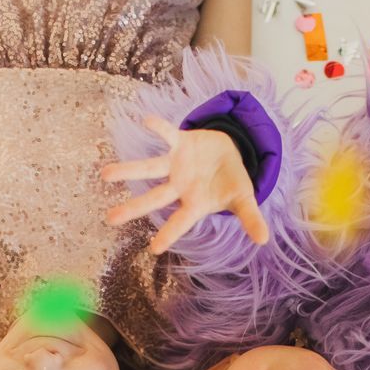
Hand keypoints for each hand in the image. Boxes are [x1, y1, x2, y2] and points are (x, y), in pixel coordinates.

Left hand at [101, 116, 271, 255]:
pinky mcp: (180, 143)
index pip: (180, 222)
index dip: (169, 234)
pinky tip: (145, 121)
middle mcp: (180, 186)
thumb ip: (250, 218)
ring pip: (149, 168)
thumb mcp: (244, 200)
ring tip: (104, 175)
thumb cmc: (232, 183)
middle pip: (154, 198)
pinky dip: (158, 128)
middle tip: (110, 219)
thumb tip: (265, 240)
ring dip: (128, 171)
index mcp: (194, 203)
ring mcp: (176, 165)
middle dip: (134, 208)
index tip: (154, 249)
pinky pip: (167, 134)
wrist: (230, 154)